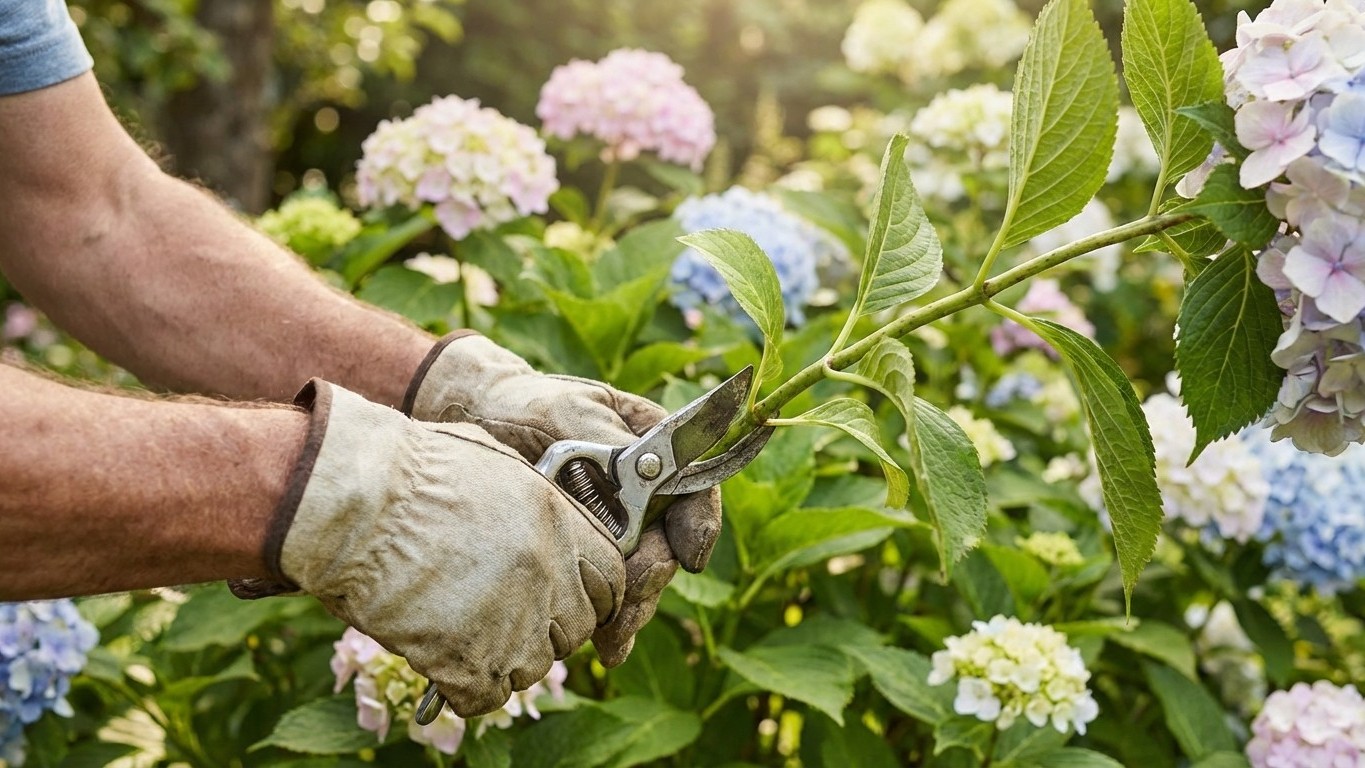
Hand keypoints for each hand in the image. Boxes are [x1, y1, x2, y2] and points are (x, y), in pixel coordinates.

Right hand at [234, 380, 623, 715]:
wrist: (350, 501)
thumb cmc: (406, 469)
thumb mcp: (490, 463)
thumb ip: (529, 500)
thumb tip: (538, 521)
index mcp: (558, 520)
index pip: (612, 576)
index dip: (593, 592)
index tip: (571, 599)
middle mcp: (547, 571)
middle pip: (578, 626)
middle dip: (550, 629)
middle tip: (508, 620)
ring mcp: (513, 618)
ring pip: (535, 667)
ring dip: (506, 660)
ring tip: (467, 639)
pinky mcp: (469, 659)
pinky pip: (486, 697)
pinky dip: (466, 691)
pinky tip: (442, 666)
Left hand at [404, 333, 723, 663]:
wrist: (476, 424)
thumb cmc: (526, 406)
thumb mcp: (566, 410)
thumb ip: (607, 435)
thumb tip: (643, 473)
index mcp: (653, 450)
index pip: (693, 489)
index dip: (697, 526)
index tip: (688, 555)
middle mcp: (645, 493)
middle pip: (667, 546)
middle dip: (651, 579)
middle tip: (628, 601)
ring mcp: (618, 527)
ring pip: (641, 578)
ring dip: (633, 610)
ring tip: (614, 637)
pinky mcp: (588, 554)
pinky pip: (607, 591)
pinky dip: (609, 620)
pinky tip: (606, 645)